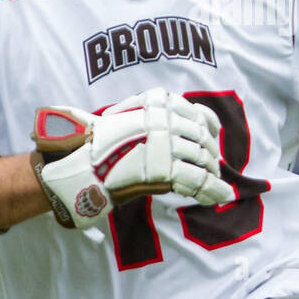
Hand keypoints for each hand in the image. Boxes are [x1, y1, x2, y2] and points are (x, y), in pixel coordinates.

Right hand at [31, 87, 231, 228]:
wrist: (78, 164)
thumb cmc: (99, 144)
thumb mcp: (127, 118)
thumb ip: (153, 116)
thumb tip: (187, 123)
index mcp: (157, 103)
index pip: (195, 111)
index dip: (209, 125)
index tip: (213, 135)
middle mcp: (164, 119)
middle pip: (201, 137)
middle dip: (210, 154)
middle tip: (212, 166)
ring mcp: (166, 144)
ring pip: (202, 158)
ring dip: (211, 172)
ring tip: (213, 182)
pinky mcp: (165, 169)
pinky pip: (197, 179)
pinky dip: (212, 189)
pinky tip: (220, 195)